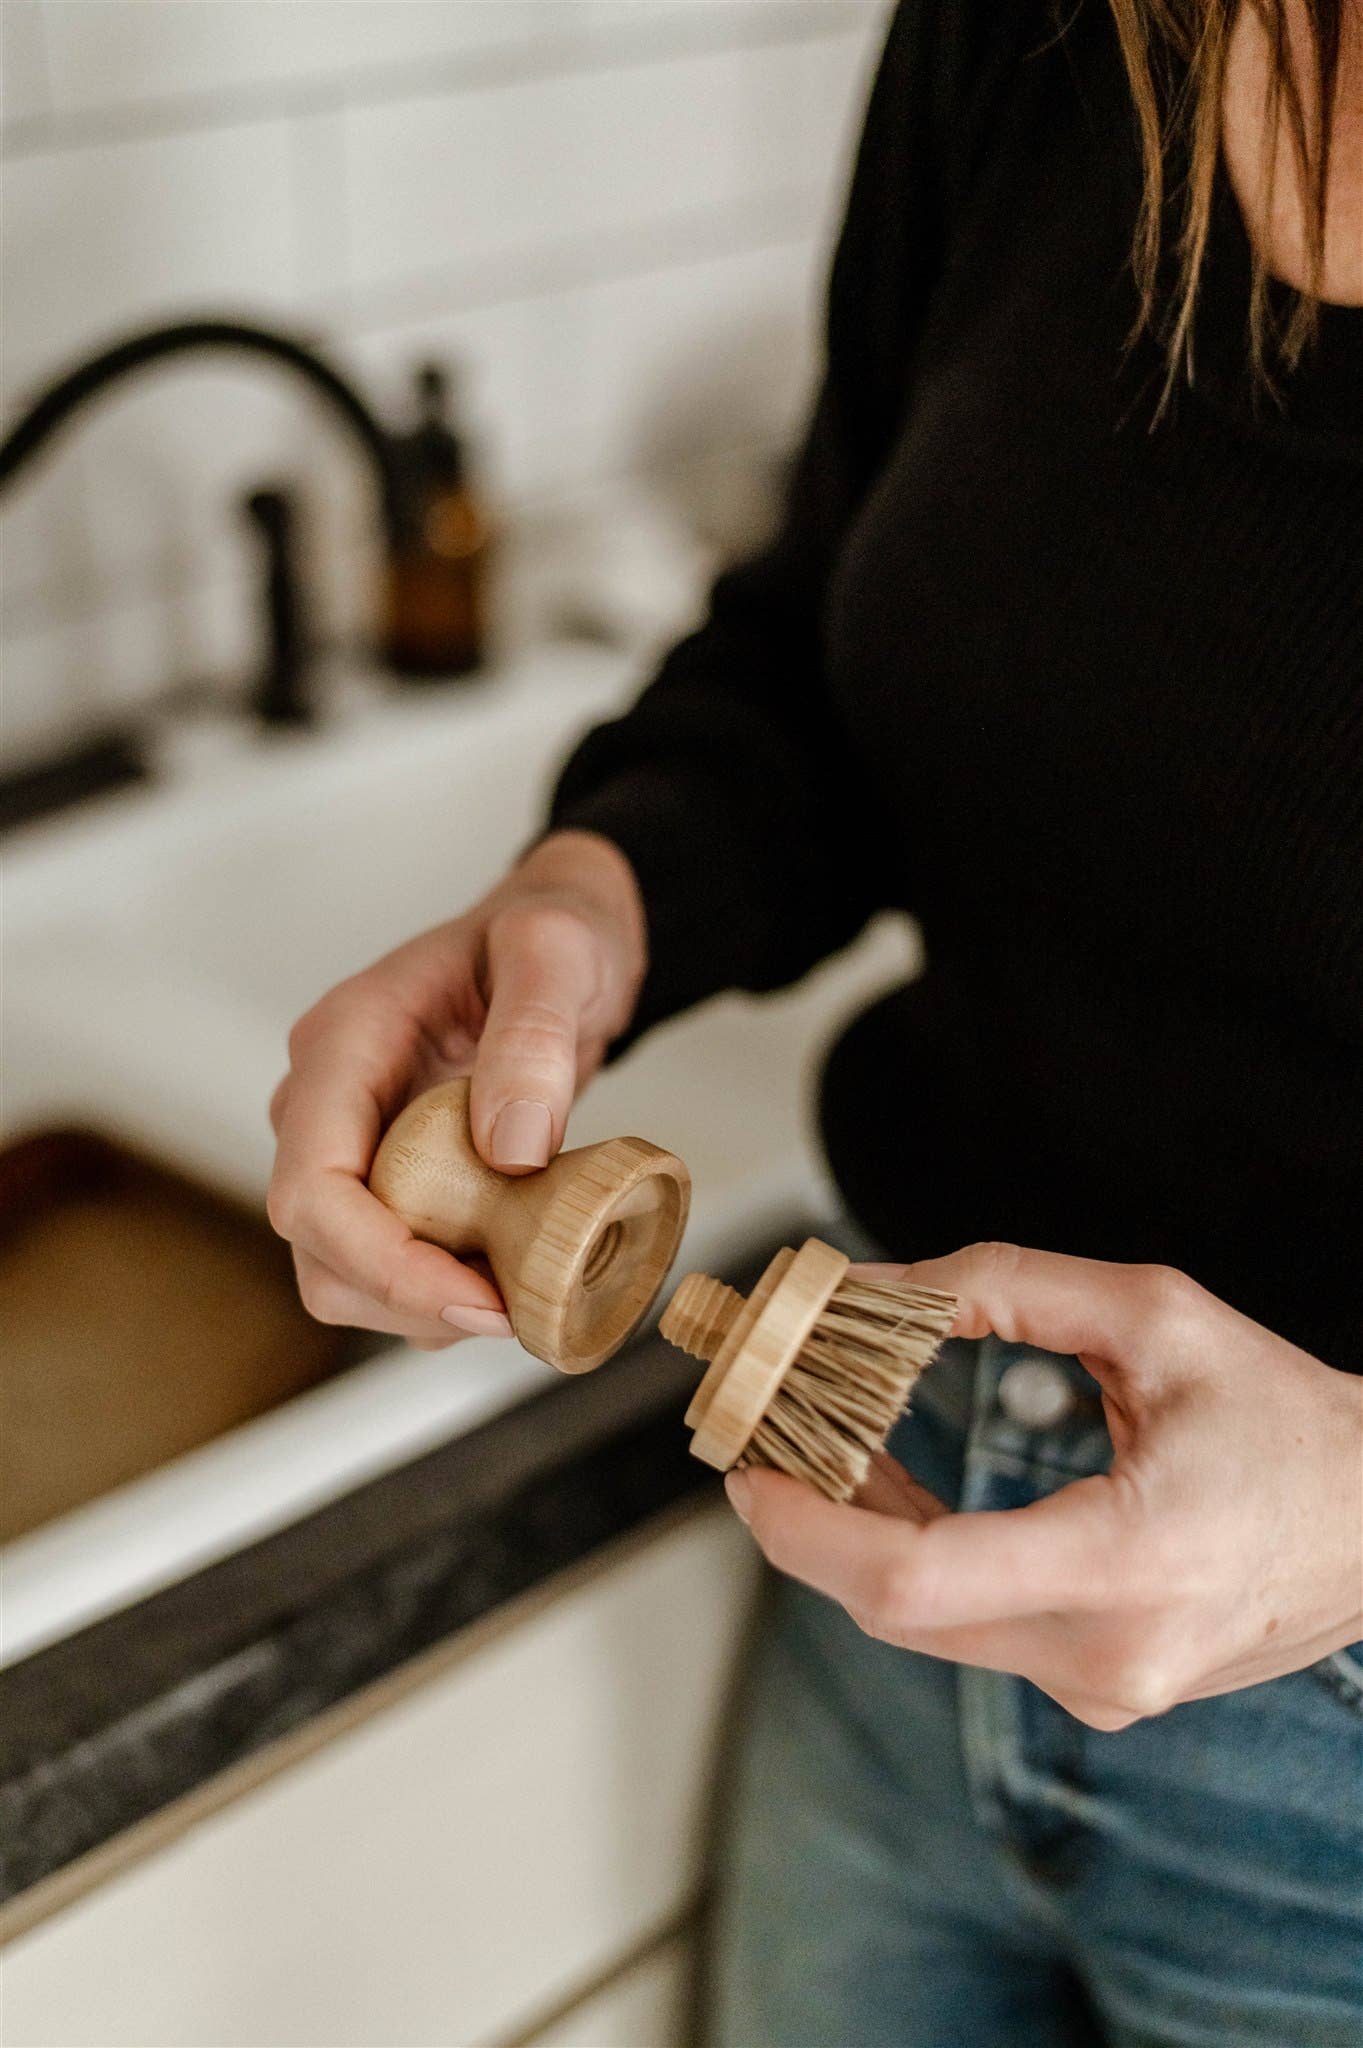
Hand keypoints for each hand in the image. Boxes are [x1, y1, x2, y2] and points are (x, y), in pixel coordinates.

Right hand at [267, 830, 645, 1348]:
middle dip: (409, 1298)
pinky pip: (389, 1263)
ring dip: (426, 1306)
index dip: (382, 1262)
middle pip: (319, 1247)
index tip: (479, 1297)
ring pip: (344, 1272)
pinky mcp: (386, 1177)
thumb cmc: (552, 933)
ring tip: (524, 1284)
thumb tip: (509, 1151)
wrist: (559, 944)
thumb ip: (533, 1034)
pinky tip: (514, 1265)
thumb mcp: (558, 953)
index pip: (313, 1187)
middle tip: (516, 1306)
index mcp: (345, 1042)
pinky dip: (445, 1290)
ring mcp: (350, 1144)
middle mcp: (326, 1102)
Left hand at [724, 1244, 1362, 1728]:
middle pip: (896, 1611)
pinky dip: (914, 1563)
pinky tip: (885, 1492)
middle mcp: (1108, 1653)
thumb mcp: (1153, 1315)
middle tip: (760, 1438)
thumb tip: (876, 1284)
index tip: (746, 1467)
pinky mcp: (1103, 1688)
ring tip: (814, 1448)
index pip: (912, 1580)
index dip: (804, 1529)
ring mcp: (1105, 1687)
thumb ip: (1006, 1290)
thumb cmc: (1286, 1416)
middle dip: (807, 1524)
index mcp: (1126, 1565)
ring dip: (854, 1541)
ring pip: (926, 1626)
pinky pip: (971, 1630)